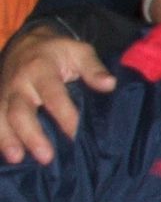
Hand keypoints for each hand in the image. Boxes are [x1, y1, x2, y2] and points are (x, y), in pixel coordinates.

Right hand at [0, 26, 112, 164]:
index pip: (53, 95)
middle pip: (21, 111)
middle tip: (46, 156)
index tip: (75, 134)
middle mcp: (18, 84)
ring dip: (8, 139)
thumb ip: (93, 68)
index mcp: (41, 69)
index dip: (65, 115)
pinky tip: (8, 155)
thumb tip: (110, 84)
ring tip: (17, 159)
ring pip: (1, 118)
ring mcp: (4, 94)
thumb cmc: (58, 51)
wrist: (25, 43)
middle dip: (32, 135)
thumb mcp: (79, 52)